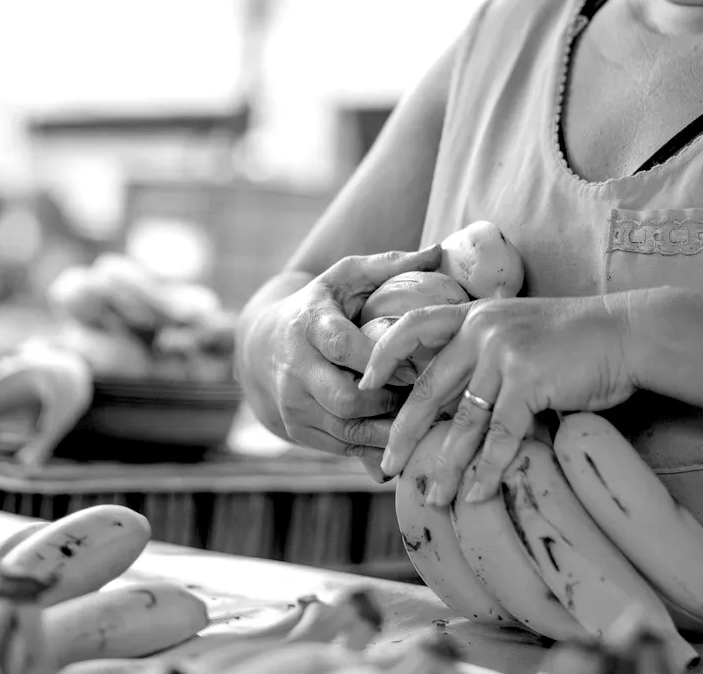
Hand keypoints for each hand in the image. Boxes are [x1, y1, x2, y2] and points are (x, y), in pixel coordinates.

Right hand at [238, 245, 443, 464]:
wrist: (263, 345)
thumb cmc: (321, 305)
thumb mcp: (347, 277)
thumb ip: (390, 264)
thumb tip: (439, 252)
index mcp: (309, 325)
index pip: (342, 347)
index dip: (381, 360)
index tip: (415, 364)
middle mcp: (295, 368)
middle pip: (346, 399)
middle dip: (390, 402)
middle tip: (423, 394)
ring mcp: (293, 404)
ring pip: (347, 431)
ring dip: (388, 429)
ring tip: (418, 415)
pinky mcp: (297, 429)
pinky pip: (343, 448)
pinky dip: (375, 445)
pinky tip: (401, 432)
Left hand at [361, 294, 635, 505]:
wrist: (626, 333)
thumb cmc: (577, 339)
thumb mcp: (520, 331)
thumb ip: (486, 352)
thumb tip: (456, 399)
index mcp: (475, 315)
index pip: (412, 326)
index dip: (383, 356)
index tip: (363, 385)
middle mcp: (482, 329)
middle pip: (428, 388)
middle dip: (404, 433)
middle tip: (388, 466)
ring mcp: (504, 354)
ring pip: (462, 421)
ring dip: (447, 465)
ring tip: (435, 497)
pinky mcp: (529, 379)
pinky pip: (500, 435)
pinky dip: (488, 469)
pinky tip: (478, 494)